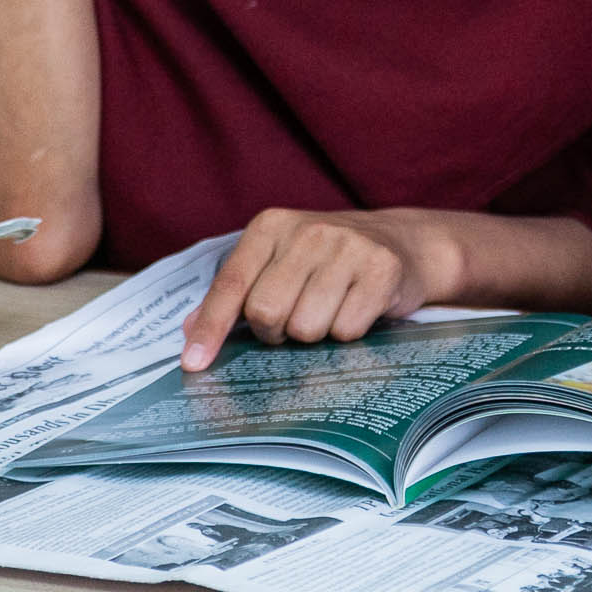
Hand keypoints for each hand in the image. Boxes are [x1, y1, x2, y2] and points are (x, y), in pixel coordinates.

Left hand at [180, 208, 462, 369]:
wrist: (402, 242)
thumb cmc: (326, 261)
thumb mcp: (277, 263)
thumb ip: (234, 295)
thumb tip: (189, 333)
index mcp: (271, 226)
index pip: (231, 283)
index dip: (211, 328)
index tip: (194, 365)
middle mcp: (308, 230)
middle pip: (266, 312)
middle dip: (276, 331)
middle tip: (292, 320)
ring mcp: (348, 247)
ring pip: (307, 327)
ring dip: (315, 333)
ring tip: (329, 309)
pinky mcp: (382, 269)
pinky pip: (346, 330)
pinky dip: (348, 332)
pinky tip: (357, 308)